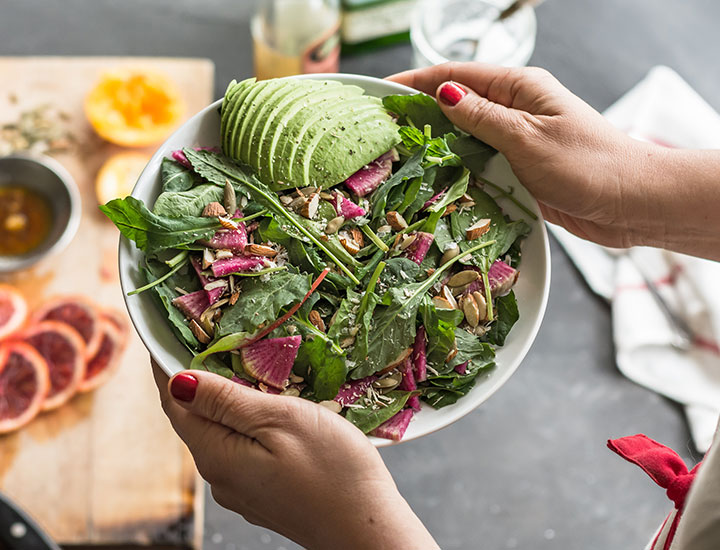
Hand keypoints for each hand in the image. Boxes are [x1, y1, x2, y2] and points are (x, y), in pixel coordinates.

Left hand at [152, 362, 438, 549]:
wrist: (367, 530)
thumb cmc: (334, 470)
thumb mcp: (281, 420)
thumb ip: (226, 402)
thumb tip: (178, 382)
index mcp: (216, 455)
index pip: (175, 402)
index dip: (167, 366)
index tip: (171, 331)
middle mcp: (219, 477)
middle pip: (194, 418)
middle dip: (196, 379)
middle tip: (211, 338)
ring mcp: (240, 490)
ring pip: (219, 433)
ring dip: (223, 401)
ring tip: (244, 365)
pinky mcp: (262, 495)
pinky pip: (240, 449)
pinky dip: (243, 422)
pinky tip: (266, 409)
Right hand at [388, 63, 667, 249]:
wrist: (631, 202)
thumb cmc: (587, 164)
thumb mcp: (527, 137)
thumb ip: (482, 117)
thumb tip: (441, 94)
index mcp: (518, 87)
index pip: (455, 76)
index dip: (416, 83)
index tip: (381, 94)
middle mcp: (514, 109)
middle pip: (456, 105)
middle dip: (419, 115)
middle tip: (382, 132)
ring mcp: (516, 139)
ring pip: (465, 137)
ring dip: (436, 145)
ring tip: (398, 158)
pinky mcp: (519, 168)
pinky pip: (479, 162)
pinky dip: (457, 168)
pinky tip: (434, 181)